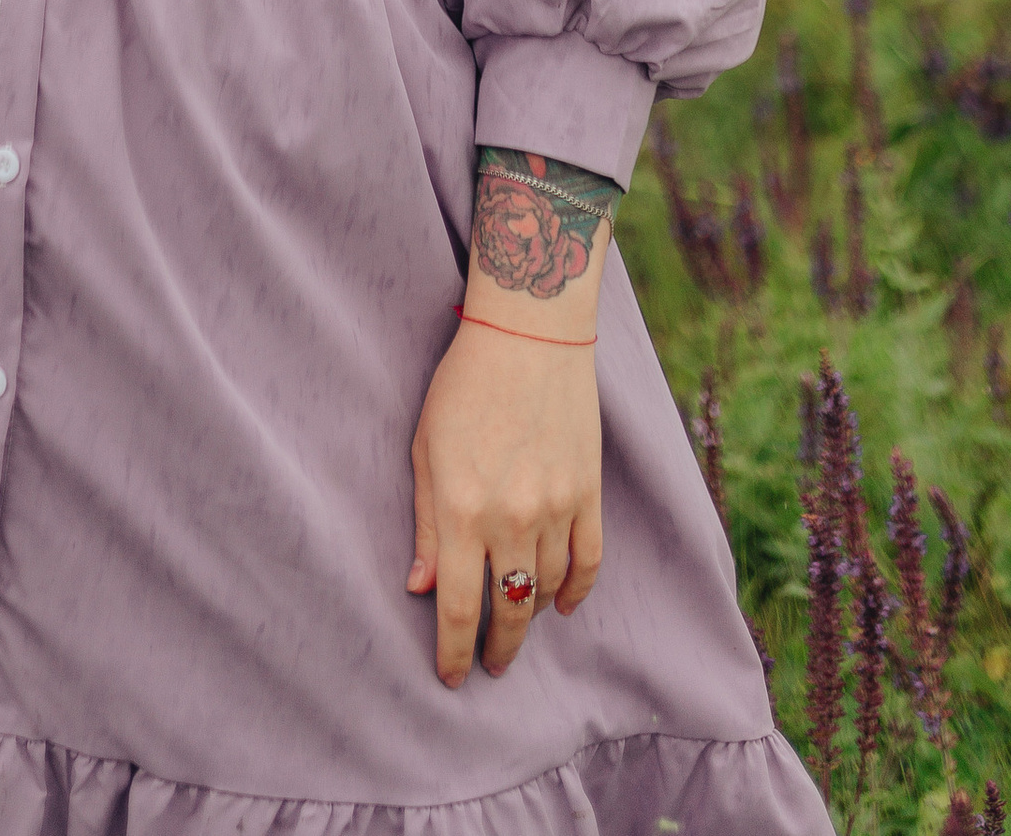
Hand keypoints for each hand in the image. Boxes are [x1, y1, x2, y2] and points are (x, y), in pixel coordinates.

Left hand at [407, 316, 602, 684]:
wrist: (530, 333)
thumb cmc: (464, 384)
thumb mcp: (425, 448)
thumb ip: (426, 522)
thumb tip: (421, 587)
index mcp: (462, 510)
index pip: (457, 607)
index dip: (452, 651)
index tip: (451, 677)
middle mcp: (511, 518)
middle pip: (509, 610)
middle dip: (498, 647)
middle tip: (490, 664)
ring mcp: (556, 507)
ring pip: (548, 590)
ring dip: (532, 616)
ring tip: (518, 623)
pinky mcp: (589, 492)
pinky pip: (588, 561)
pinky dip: (577, 590)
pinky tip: (563, 603)